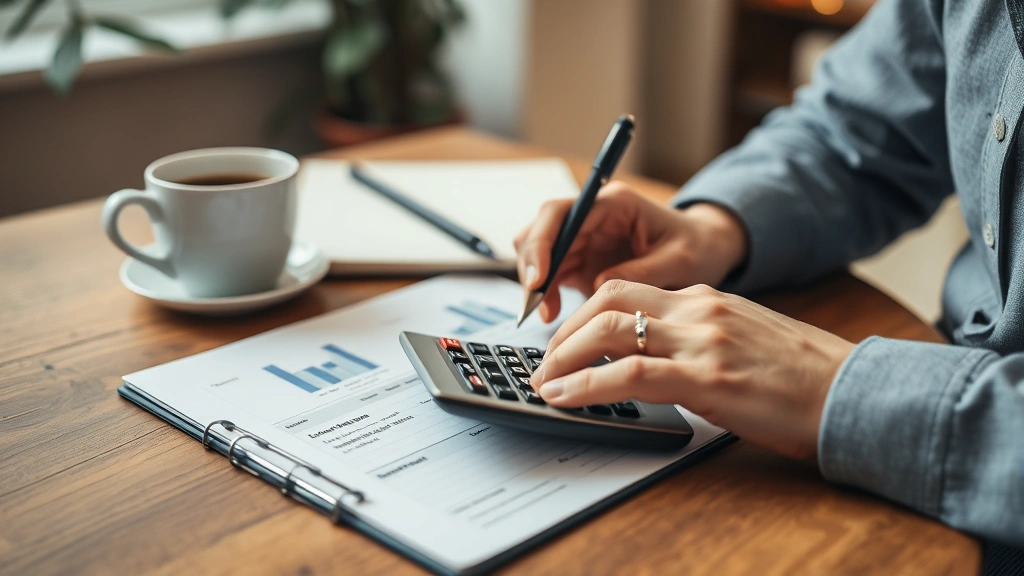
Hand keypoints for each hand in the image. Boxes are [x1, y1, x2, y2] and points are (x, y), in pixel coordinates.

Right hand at [513, 182, 747, 321]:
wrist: (707, 251)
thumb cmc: (699, 248)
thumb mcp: (681, 262)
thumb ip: (641, 272)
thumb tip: (598, 286)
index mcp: (616, 204)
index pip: (563, 213)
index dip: (543, 243)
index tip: (538, 276)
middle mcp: (594, 216)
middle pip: (543, 231)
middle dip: (532, 264)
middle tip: (534, 301)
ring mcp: (586, 238)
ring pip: (541, 253)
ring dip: (536, 283)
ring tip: (545, 313)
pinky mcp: (583, 260)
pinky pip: (551, 274)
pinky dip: (546, 294)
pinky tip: (552, 314)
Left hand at [530, 281, 854, 458]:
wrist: (854, 394)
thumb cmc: (803, 377)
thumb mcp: (742, 341)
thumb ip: (697, 340)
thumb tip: (652, 361)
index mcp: (707, 299)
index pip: (627, 291)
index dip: (585, 314)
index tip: (564, 341)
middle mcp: (699, 310)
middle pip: (608, 300)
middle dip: (565, 331)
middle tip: (545, 361)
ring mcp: (702, 341)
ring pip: (609, 329)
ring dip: (564, 355)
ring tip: (545, 381)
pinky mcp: (708, 378)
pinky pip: (629, 374)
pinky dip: (586, 385)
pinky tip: (565, 397)